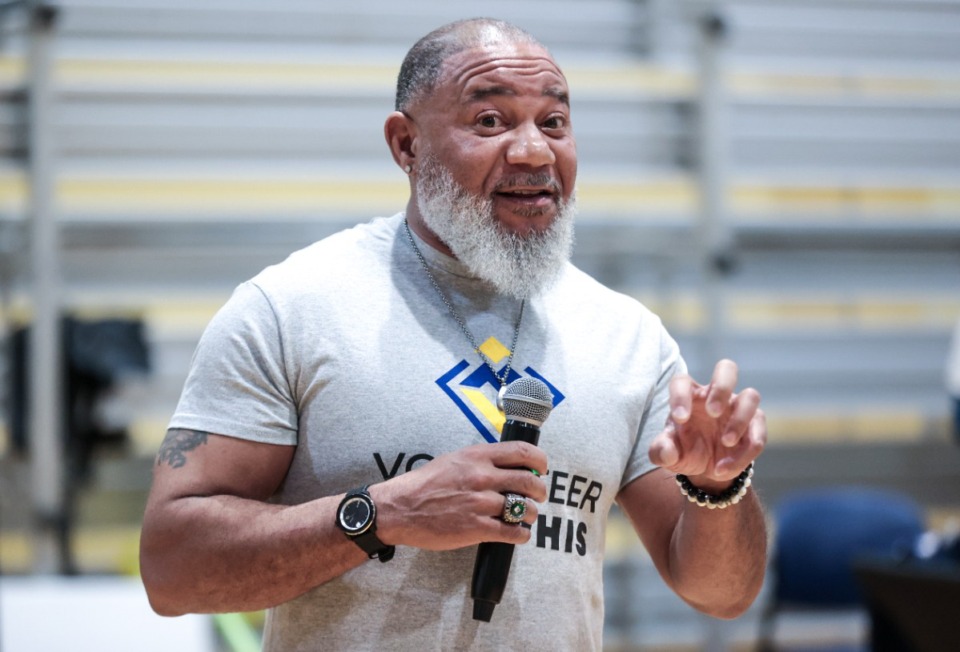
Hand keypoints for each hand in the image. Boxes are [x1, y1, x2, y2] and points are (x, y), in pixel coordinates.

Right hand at [372, 441, 547, 550]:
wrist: (399, 508)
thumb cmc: (424, 485)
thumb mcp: (454, 459)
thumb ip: (481, 460)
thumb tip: (508, 465)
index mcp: (477, 456)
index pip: (523, 451)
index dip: (540, 461)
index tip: (542, 469)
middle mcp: (482, 477)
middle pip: (529, 481)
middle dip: (540, 490)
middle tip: (539, 495)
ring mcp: (480, 503)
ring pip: (525, 509)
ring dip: (531, 514)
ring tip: (525, 516)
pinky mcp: (477, 528)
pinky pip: (513, 532)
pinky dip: (521, 534)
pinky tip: (517, 534)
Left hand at [649, 359, 765, 489]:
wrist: (706, 470)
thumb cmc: (683, 452)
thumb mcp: (667, 455)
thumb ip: (661, 452)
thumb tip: (666, 452)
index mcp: (689, 395)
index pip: (683, 382)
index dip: (680, 396)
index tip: (679, 419)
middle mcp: (715, 395)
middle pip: (727, 369)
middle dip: (722, 387)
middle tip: (713, 413)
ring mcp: (738, 408)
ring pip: (751, 397)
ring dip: (740, 420)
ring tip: (725, 443)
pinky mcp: (754, 427)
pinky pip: (758, 434)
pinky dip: (744, 453)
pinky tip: (724, 468)